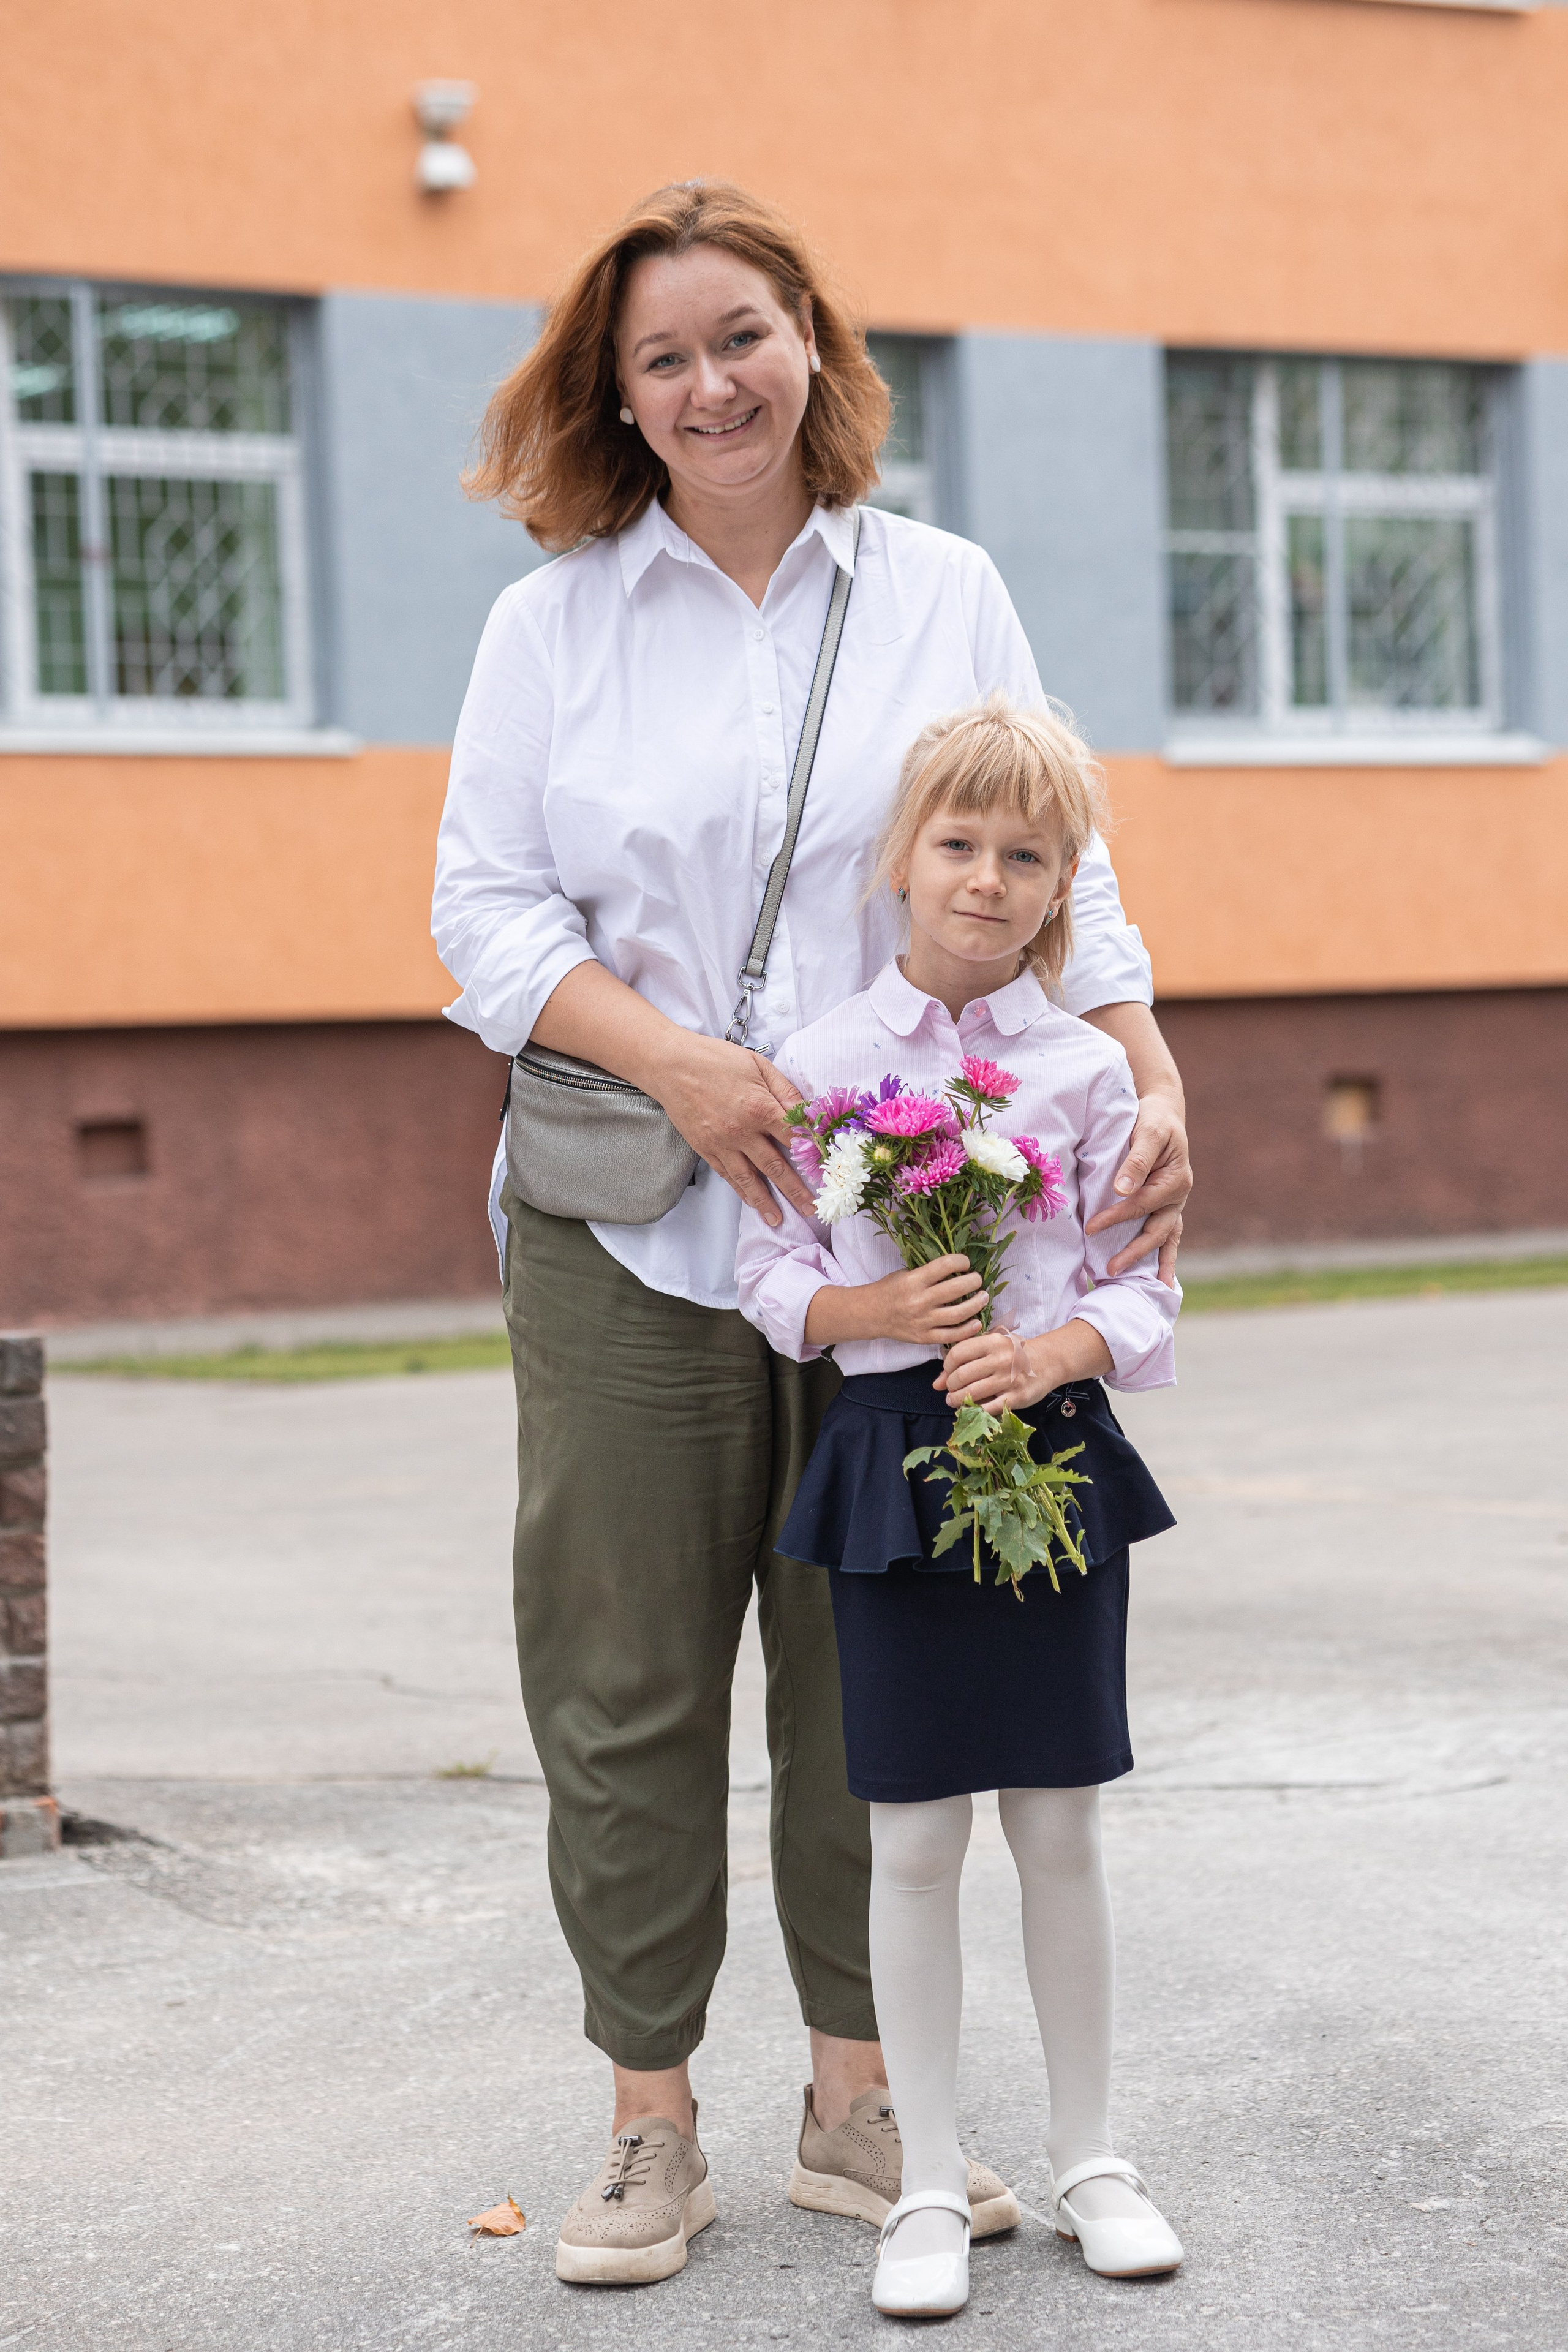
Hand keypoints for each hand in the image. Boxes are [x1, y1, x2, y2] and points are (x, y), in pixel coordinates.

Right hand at [646, 1033, 815, 1224]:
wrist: (670, 1064)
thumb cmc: (716, 1059)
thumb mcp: (758, 1065)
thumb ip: (785, 1091)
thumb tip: (808, 1113)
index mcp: (760, 1108)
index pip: (795, 1138)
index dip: (813, 1153)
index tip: (827, 1170)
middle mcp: (742, 1131)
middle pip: (775, 1166)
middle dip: (795, 1190)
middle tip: (811, 1210)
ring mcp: (722, 1143)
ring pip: (749, 1179)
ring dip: (766, 1202)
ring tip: (779, 1220)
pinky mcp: (705, 1148)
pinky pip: (727, 1175)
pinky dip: (741, 1191)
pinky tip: (752, 1201)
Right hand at [803, 1254, 986, 1347]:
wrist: (871, 1314)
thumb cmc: (890, 1290)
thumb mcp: (905, 1273)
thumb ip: (928, 1272)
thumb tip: (958, 1267)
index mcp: (914, 1280)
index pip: (945, 1265)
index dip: (961, 1261)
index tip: (966, 1263)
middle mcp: (919, 1300)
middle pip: (957, 1289)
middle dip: (974, 1281)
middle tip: (978, 1280)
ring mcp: (923, 1321)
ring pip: (959, 1314)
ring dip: (977, 1304)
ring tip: (983, 1297)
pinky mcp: (924, 1337)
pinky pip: (951, 1335)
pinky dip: (967, 1329)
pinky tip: (976, 1322)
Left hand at [935, 1328, 1058, 1411]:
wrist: (1047, 1362)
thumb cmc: (1013, 1353)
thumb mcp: (991, 1347)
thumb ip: (964, 1359)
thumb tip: (936, 1384)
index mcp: (992, 1342)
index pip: (958, 1353)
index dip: (947, 1366)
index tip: (949, 1373)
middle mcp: (1000, 1359)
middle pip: (962, 1376)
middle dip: (950, 1386)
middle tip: (950, 1390)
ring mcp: (1009, 1379)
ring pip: (972, 1393)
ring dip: (957, 1400)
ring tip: (954, 1400)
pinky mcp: (1017, 1397)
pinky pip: (989, 1408)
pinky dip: (976, 1411)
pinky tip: (971, 1409)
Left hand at [1084, 1093, 1191, 1284]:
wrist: (1163, 1113)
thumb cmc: (1153, 1121)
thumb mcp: (1147, 1133)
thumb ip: (1136, 1161)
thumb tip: (1121, 1190)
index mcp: (1175, 1180)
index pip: (1141, 1205)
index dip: (1116, 1217)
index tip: (1090, 1228)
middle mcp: (1178, 1197)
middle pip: (1156, 1231)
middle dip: (1134, 1252)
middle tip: (1110, 1268)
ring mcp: (1174, 1204)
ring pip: (1165, 1238)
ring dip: (1154, 1263)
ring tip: (1149, 1290)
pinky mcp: (1165, 1206)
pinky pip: (1166, 1235)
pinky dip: (1163, 1256)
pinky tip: (1160, 1279)